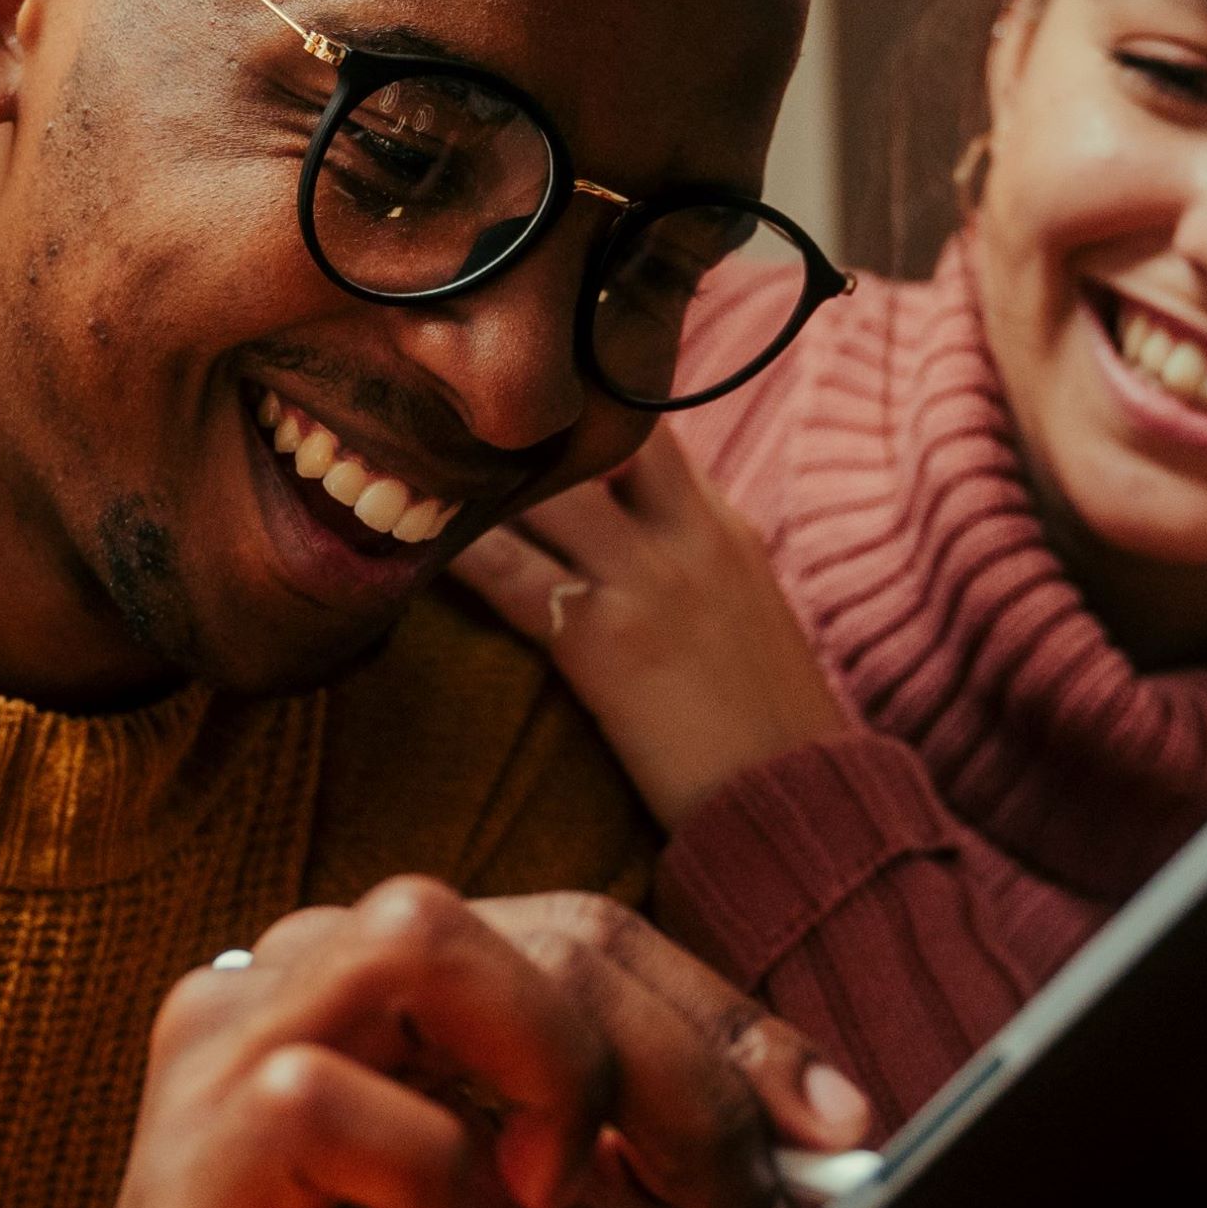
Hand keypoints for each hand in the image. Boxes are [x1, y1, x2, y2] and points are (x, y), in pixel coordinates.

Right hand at [5, 880, 873, 1207]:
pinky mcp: (192, 1154)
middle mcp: (303, 978)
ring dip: (551, 1063)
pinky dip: (416, 1163)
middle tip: (748, 1202)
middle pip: (548, 926)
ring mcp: (231, 1050)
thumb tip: (795, 1128)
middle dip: (689, 1062)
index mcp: (387, 989)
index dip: (731, 1019)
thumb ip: (632, 1159)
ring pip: (422, 933)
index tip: (835, 1129)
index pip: (592, 932)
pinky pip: (321, 1093)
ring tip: (566, 1189)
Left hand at [448, 429, 848, 830]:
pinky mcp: (604, 642)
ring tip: (407, 465)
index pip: (646, 426)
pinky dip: (455, 553)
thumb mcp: (745, 606)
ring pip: (543, 492)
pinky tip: (408, 540)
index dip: (579, 407)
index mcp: (720, 524)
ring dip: (476, 478)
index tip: (515, 409)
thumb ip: (690, 552)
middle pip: (592, 435)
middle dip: (520, 422)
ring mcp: (646, 583)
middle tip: (442, 418)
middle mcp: (687, 534)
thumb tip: (626, 522)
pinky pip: (509, 574)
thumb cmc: (766, 720)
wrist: (798, 800)